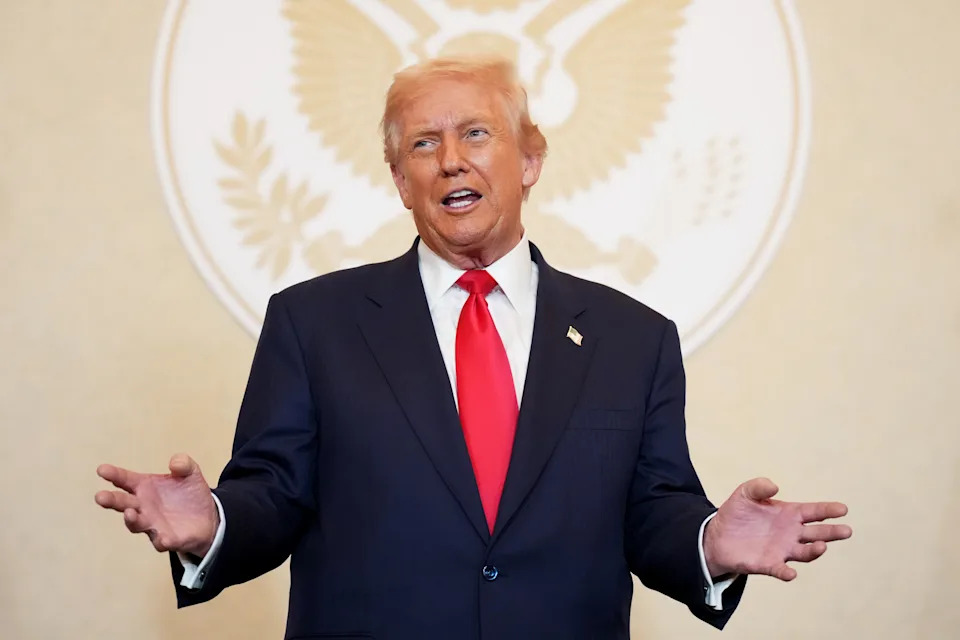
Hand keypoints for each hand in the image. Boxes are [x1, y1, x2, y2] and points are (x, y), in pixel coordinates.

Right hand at [95, 454, 218, 556]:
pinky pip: (161, 542)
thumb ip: (184, 464)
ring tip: (129, 513)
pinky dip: (161, 541)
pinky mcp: (168, 540)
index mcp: (145, 487)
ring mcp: (153, 524)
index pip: (125, 480)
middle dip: (111, 500)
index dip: (114, 474)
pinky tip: (163, 539)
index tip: (102, 469)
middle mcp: (143, 507)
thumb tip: (174, 463)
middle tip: (100, 496)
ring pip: (136, 524)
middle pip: (123, 503)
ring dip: (131, 520)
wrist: (207, 519)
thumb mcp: (190, 474)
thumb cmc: (189, 494)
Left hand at [703, 477, 851, 580]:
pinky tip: (791, 573)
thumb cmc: (737, 513)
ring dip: (814, 551)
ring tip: (822, 546)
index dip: (828, 510)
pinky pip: (781, 570)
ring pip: (805, 552)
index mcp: (789, 514)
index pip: (814, 511)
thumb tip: (775, 487)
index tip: (843, 509)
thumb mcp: (745, 494)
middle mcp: (791, 533)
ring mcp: (782, 550)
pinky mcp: (768, 564)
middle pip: (817, 533)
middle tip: (846, 530)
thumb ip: (758, 487)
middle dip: (832, 532)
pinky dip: (787, 572)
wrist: (718, 536)